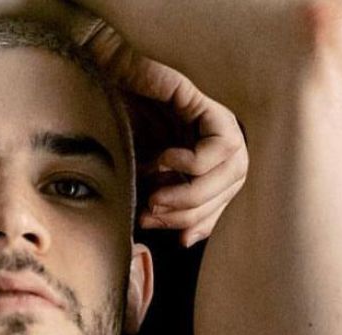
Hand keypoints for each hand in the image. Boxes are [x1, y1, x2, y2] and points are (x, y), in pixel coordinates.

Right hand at [80, 21, 248, 247]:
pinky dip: (191, 163)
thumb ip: (167, 206)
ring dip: (188, 195)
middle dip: (187, 213)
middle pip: (228, 193)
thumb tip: (185, 241)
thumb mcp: (145, 180)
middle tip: (151, 212)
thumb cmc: (123, 134)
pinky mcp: (216, 112)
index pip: (222, 205)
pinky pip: (220, 148)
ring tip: (154, 193)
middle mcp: (225, 147)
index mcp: (212, 166)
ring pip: (232, 176)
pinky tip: (165, 159)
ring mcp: (225, 129)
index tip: (176, 239)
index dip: (202, 225)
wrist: (110, 87)